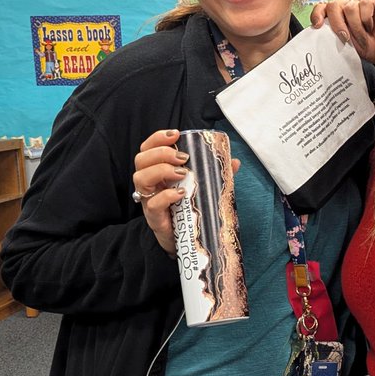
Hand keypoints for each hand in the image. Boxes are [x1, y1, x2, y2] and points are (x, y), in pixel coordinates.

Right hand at [133, 130, 238, 257]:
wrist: (184, 241)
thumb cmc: (188, 209)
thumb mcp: (200, 188)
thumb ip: (215, 174)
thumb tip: (234, 162)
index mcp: (157, 171)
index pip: (148, 148)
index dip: (157, 138)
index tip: (176, 134)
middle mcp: (149, 183)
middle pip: (141, 159)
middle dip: (161, 152)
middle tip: (183, 157)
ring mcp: (148, 200)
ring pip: (140, 178)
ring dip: (161, 170)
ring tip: (183, 173)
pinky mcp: (153, 217)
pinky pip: (153, 203)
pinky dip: (166, 195)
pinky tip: (181, 193)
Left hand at [311, 0, 374, 68]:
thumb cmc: (369, 47)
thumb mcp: (346, 43)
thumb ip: (334, 34)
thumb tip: (320, 30)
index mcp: (339, 15)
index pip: (323, 8)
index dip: (317, 14)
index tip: (317, 25)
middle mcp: (349, 5)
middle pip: (334, 5)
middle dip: (337, 24)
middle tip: (345, 38)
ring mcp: (362, 0)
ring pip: (350, 7)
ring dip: (356, 27)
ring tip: (364, 35)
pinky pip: (365, 4)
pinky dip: (367, 19)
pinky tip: (372, 25)